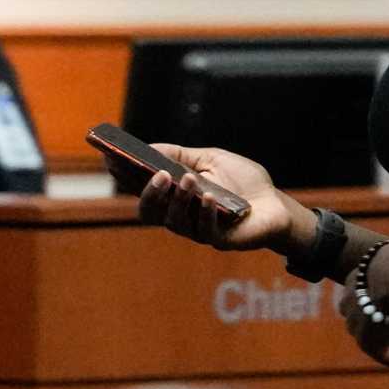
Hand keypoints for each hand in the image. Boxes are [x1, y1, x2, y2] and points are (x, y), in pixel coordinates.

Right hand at [131, 142, 290, 251]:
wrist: (276, 204)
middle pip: (150, 212)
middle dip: (149, 194)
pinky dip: (205, 212)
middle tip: (158, 174)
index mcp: (174, 196)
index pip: (141, 189)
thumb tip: (149, 147)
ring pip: (175, 222)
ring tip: (188, 179)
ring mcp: (197, 230)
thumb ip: (181, 155)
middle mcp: (180, 215)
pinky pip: (204, 231)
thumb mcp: (211, 159)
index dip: (124, 176)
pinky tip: (209, 196)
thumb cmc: (243, 182)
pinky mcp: (219, 240)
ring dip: (180, 200)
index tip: (111, 158)